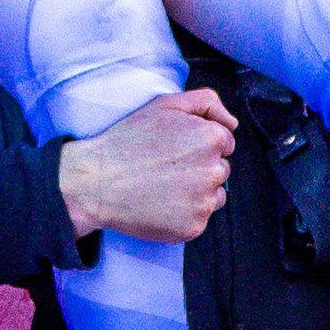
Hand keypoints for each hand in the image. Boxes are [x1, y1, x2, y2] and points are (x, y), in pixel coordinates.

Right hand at [58, 89, 235, 243]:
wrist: (97, 181)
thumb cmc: (128, 140)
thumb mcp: (165, 105)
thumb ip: (206, 102)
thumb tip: (232, 123)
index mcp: (211, 138)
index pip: (225, 143)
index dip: (199, 143)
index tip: (175, 148)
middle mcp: (214, 170)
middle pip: (221, 169)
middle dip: (199, 167)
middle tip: (165, 167)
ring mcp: (204, 201)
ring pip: (213, 195)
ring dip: (196, 191)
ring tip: (163, 186)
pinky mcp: (194, 227)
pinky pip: (199, 218)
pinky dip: (184, 213)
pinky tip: (160, 203)